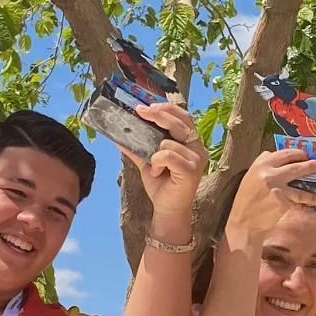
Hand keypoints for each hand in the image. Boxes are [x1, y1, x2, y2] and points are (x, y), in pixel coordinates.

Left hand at [120, 103, 208, 218]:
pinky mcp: (192, 169)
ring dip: (154, 154)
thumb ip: (137, 147)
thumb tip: (118, 134)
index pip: (183, 116)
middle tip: (139, 111)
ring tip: (154, 167)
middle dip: (158, 114)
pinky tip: (158, 173)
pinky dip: (157, 163)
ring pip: (168, 142)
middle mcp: (197, 147)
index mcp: (190, 142)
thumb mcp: (147, 161)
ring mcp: (197, 158)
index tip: (145, 106)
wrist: (167, 209)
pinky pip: (167, 155)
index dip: (166, 107)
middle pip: (179, 121)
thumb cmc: (161, 185)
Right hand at [224, 149, 315, 243]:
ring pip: (301, 189)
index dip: (297, 153)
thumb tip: (284, 162)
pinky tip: (314, 205)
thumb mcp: (251, 178)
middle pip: (295, 166)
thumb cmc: (246, 201)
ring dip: (314, 191)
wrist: (243, 222)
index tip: (304, 155)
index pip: (283, 154)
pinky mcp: (283, 204)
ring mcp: (277, 189)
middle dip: (311, 165)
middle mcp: (269, 174)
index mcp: (260, 165)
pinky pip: (297, 203)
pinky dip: (305, 204)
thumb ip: (266, 168)